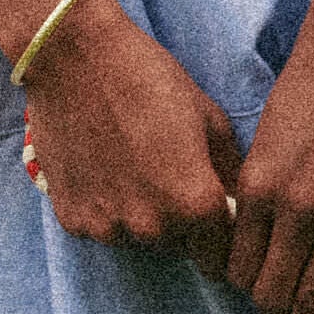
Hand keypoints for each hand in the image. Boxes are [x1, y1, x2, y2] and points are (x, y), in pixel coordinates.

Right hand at [22, 0, 241, 276]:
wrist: (73, 57)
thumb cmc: (148, 78)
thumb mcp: (209, 118)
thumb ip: (230, 172)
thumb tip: (241, 203)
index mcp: (195, 205)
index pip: (221, 255)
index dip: (222, 238)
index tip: (217, 221)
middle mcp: (152, 228)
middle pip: (180, 247)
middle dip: (183, 225)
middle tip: (170, 178)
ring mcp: (108, 228)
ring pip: (139, 239)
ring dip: (143, 218)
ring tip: (133, 168)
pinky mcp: (72, 220)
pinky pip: (102, 227)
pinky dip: (106, 207)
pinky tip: (103, 168)